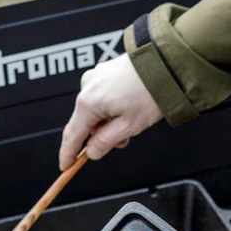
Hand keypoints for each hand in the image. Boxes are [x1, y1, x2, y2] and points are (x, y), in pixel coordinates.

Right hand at [59, 54, 162, 169]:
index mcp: (89, 102)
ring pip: (95, 111)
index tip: (65, 166)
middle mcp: (87, 87)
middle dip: (101, 136)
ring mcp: (95, 77)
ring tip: (131, 120)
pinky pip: (102, 98)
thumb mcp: (127, 126)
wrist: (165, 63)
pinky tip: (129, 106)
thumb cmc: (149, 91)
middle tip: (123, 139)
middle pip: (86, 124)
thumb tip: (92, 152)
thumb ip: (105, 142)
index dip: (68, 154)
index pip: (72, 136)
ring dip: (109, 122)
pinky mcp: (104, 72)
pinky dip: (112, 108)